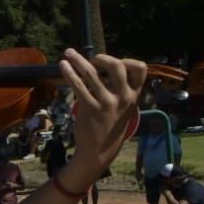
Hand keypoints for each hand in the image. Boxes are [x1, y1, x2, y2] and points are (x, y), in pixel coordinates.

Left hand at [59, 50, 145, 179]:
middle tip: (91, 59)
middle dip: (102, 58)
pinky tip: (62, 65)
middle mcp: (123, 97)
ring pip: (92, 73)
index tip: (112, 63)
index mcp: (134, 95)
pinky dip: (69, 73)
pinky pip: (78, 85)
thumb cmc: (110, 125)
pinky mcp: (90, 108)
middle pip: (117, 65)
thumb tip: (104, 69)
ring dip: (78, 60)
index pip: (141, 69)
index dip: (127, 60)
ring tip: (68, 53)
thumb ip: (119, 89)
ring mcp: (107, 102)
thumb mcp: (124, 107)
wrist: (100, 150)